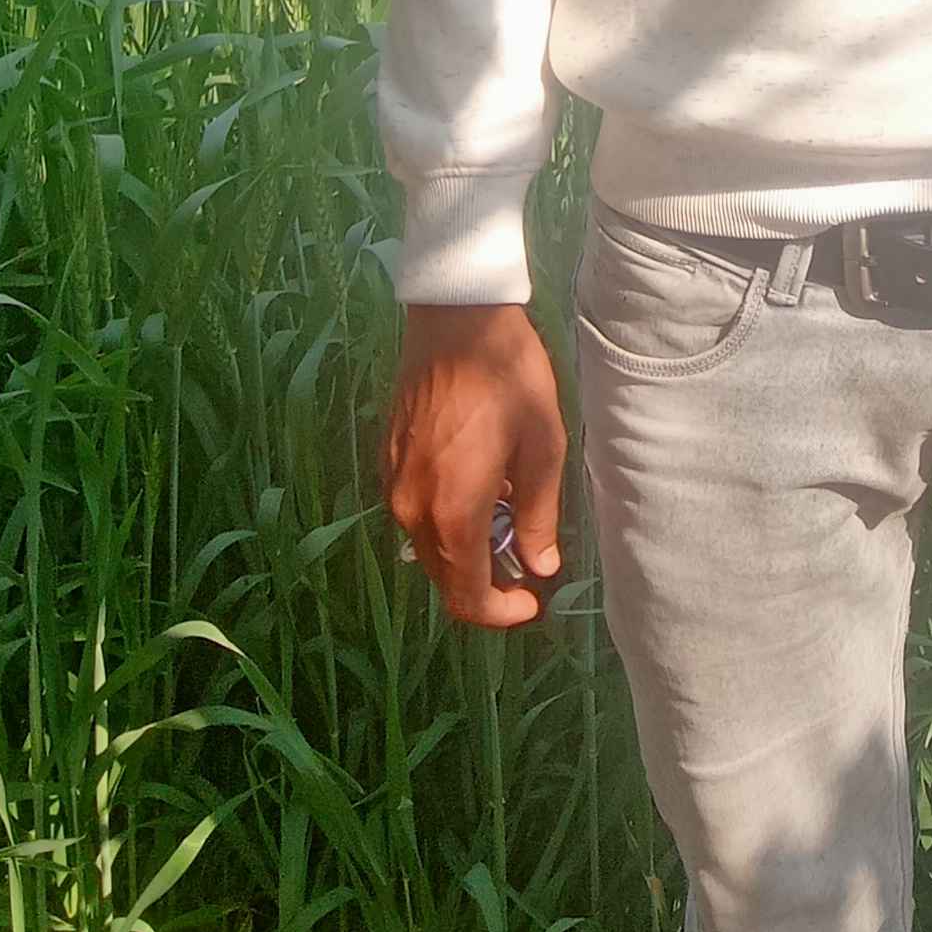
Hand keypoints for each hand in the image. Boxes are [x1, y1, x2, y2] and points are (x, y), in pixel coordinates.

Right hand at [385, 302, 566, 628]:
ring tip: (509, 514)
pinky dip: (446, 521)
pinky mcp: (387, 463)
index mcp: (452, 511)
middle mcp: (411, 509)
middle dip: (486, 583)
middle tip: (529, 559)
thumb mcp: (543, 446)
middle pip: (444, 576)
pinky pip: (415, 514)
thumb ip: (539, 515)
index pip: (466, 596)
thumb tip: (541, 568)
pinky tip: (479, 487)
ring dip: (466, 550)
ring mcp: (392, 485)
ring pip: (428, 547)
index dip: (500, 613)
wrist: (457, 318)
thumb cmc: (509, 377)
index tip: (532, 601)